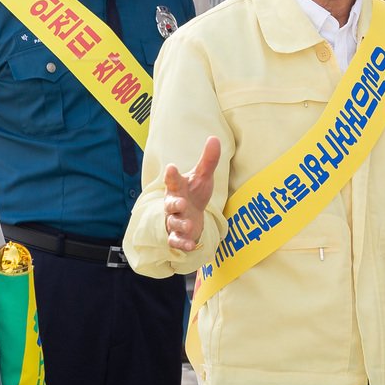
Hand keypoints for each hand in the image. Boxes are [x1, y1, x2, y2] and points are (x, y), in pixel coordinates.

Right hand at [164, 136, 220, 251]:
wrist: (191, 215)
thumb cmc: (194, 192)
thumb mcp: (202, 176)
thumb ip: (208, 160)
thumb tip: (214, 138)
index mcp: (177, 187)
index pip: (173, 180)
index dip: (172, 174)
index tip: (172, 167)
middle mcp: (173, 203)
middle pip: (170, 204)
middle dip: (174, 204)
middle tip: (181, 203)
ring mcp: (175, 220)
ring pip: (173, 223)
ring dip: (180, 224)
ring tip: (189, 225)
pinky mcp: (178, 235)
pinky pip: (176, 240)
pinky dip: (181, 243)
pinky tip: (189, 246)